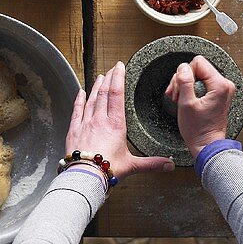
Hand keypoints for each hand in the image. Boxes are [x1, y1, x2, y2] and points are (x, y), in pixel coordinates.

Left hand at [65, 63, 174, 180]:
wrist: (85, 176)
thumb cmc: (107, 170)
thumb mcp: (132, 165)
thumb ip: (152, 163)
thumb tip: (169, 165)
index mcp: (115, 125)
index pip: (117, 94)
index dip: (118, 78)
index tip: (119, 67)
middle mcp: (100, 120)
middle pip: (104, 93)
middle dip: (109, 78)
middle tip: (112, 68)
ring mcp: (85, 123)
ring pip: (91, 99)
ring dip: (96, 86)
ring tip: (100, 77)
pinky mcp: (74, 130)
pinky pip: (77, 110)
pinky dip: (79, 100)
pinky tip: (80, 93)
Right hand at [164, 56, 234, 159]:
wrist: (206, 145)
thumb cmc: (199, 130)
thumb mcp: (186, 103)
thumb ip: (184, 81)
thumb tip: (182, 67)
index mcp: (220, 85)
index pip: (198, 62)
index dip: (185, 73)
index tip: (181, 88)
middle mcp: (225, 85)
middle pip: (197, 68)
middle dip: (183, 80)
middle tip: (177, 95)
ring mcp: (223, 90)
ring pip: (198, 75)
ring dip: (185, 86)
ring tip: (180, 99)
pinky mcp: (219, 94)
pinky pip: (202, 83)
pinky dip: (191, 90)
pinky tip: (185, 100)